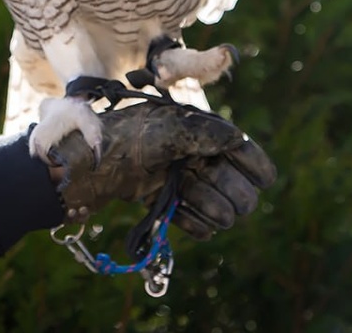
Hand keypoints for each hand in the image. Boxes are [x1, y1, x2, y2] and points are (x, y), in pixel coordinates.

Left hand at [46, 101, 274, 223]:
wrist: (86, 167)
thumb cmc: (125, 139)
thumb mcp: (168, 129)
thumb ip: (205, 134)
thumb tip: (236, 139)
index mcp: (194, 130)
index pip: (237, 147)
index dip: (253, 162)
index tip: (265, 179)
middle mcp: (190, 154)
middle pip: (232, 180)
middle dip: (233, 189)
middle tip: (225, 196)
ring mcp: (178, 179)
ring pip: (217, 204)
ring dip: (215, 207)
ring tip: (207, 207)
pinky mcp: (163, 201)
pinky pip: (195, 220)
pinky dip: (197, 223)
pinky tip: (195, 223)